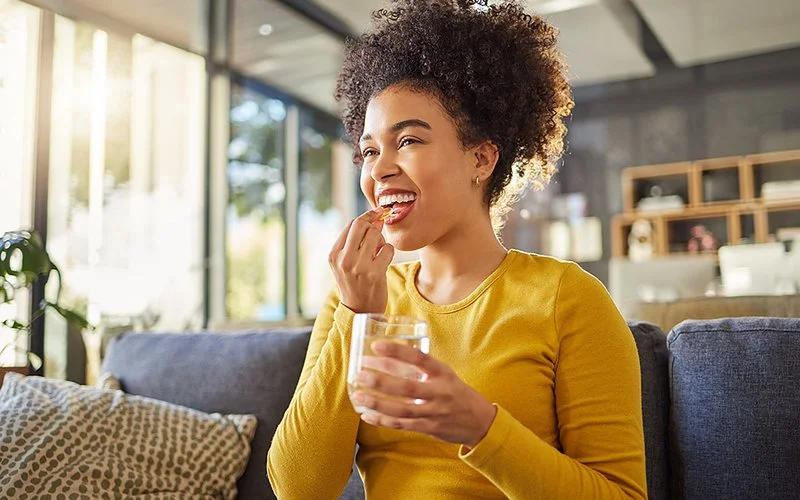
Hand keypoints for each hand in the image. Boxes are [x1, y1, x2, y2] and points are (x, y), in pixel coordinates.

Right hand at [329, 207, 394, 313]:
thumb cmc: (355, 282)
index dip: (367, 216)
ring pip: (375, 234)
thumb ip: (355, 241)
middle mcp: (344, 259)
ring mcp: (359, 266)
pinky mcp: (374, 273)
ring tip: (379, 251)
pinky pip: (387, 248)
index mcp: (334, 254)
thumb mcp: (346, 262)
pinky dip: (389, 251)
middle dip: (374, 224)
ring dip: (381, 239)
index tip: (377, 214)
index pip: (351, 224)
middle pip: (362, 225)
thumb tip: (376, 218)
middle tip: (379, 230)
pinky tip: (384, 261)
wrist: (360, 309)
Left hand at [351, 341, 497, 448]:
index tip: (376, 346)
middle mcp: (439, 392)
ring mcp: (434, 412)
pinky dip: (383, 420)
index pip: (419, 358)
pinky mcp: (429, 428)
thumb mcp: (445, 375)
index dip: (397, 352)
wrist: (480, 421)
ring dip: (378, 403)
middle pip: (407, 387)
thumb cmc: (456, 393)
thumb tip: (390, 356)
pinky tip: (367, 415)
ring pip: (402, 409)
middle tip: (360, 374)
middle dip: (381, 381)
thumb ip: (423, 368)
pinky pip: (403, 425)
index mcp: (443, 373)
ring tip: (358, 396)